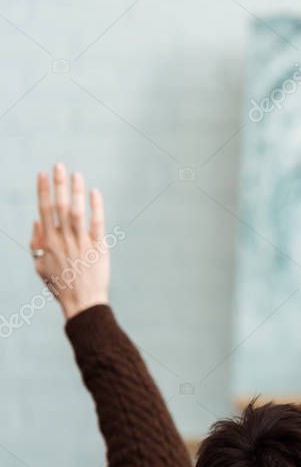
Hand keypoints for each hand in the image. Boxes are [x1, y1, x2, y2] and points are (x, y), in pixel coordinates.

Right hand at [31, 164, 110, 319]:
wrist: (82, 302)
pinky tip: (95, 193)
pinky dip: (96, 207)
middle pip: (59, 206)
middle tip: (59, 165)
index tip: (42, 174)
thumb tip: (37, 222)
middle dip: (58, 184)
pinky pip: (97, 223)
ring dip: (76, 191)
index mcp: (47, 242)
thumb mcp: (40, 266)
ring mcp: (81, 242)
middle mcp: (63, 239)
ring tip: (76, 174)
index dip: (42, 190)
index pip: (43, 210)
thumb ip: (37, 243)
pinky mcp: (98, 247)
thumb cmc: (60, 284)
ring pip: (77, 211)